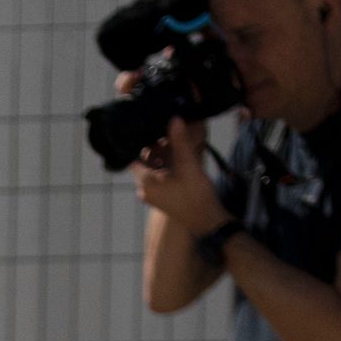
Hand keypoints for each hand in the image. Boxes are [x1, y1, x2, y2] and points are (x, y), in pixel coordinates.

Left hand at [130, 114, 228, 237]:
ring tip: (177, 141)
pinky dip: (169, 166)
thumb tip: (174, 118)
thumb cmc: (196, 196)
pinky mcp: (164, 197)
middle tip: (169, 132)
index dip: (139, 142)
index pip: (132, 157)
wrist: (207, 222)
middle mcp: (145, 189)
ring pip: (154, 168)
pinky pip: (161, 176)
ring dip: (164, 155)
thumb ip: (181, 142)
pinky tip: (181, 157)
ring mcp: (154, 194)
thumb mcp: (189, 166)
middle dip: (156, 146)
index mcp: (145, 182)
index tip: (149, 128)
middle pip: (145, 160)